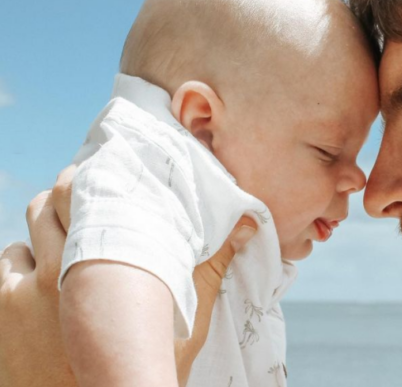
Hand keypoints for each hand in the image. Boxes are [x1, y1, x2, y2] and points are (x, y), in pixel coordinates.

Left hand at [0, 167, 256, 386]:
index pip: (92, 195)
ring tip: (63, 232)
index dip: (95, 176)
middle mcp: (62, 268)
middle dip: (65, 190)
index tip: (105, 168)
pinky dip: (22, 262)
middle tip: (81, 187)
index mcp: (110, 261)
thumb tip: (246, 223)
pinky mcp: (4, 309)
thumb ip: (211, 265)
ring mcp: (25, 290)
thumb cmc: (149, 364)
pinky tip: (41, 272)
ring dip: (43, 227)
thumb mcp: (186, 315)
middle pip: (50, 202)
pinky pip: (7, 263)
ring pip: (26, 231)